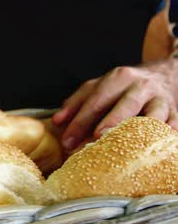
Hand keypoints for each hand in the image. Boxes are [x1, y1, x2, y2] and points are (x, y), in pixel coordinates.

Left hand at [52, 64, 177, 150]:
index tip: (66, 141)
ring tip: (129, 146)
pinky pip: (173, 123)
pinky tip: (161, 144)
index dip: (79, 121)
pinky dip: (168, 133)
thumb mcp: (97, 88)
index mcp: (118, 78)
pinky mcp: (174, 112)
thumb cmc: (122, 88)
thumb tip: (57, 122)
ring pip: (152, 114)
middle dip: (111, 121)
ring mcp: (160, 99)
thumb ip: (76, 103)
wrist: (163, 77)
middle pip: (125, 105)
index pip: (95, 101)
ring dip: (140, 130)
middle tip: (97, 137)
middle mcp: (140, 87)